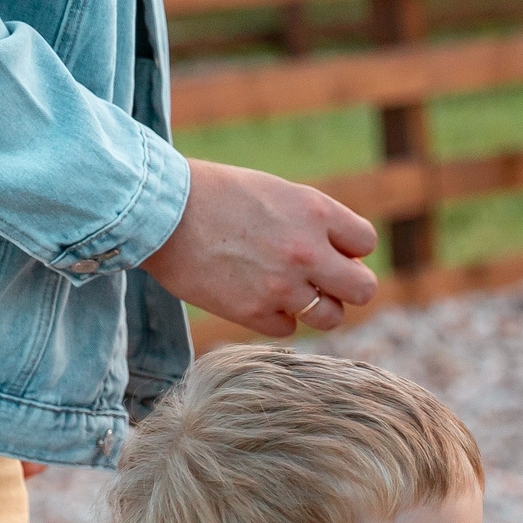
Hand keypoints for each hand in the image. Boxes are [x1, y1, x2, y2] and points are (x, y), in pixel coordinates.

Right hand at [140, 159, 379, 334]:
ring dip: (315, 307)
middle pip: (364, 289)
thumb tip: (346, 257)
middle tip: (323, 281)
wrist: (157, 211)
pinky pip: (288, 329)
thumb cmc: (215, 195)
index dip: (349, 249)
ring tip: (288, 291)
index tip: (328, 249)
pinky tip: (254, 296)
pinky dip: (275, 318)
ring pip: (330, 316)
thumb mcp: (277, 192)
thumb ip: (315, 222)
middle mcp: (307, 252)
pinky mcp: (253, 312)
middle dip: (347, 287)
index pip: (366, 243)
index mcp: (315, 213)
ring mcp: (282, 286)